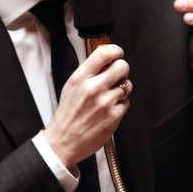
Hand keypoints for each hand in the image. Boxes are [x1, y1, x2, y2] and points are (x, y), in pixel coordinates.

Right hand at [43, 44, 131, 170]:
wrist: (64, 141)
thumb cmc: (68, 115)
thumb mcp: (71, 86)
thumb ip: (88, 71)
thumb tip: (105, 58)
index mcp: (80, 78)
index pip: (103, 54)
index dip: (115, 50)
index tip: (118, 53)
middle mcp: (94, 88)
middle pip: (122, 66)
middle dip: (122, 69)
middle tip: (118, 74)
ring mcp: (105, 102)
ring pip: (127, 85)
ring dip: (122, 88)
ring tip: (110, 95)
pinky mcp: (114, 116)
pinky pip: (126, 102)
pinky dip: (121, 104)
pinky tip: (109, 108)